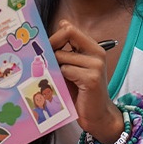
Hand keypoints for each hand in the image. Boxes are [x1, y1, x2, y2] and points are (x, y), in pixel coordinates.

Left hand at [49, 20, 123, 143]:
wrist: (97, 114)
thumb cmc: (81, 92)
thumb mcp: (73, 67)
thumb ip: (67, 50)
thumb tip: (55, 30)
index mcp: (93, 48)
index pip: (70, 29)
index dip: (54, 36)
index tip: (45, 47)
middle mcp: (97, 53)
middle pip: (67, 34)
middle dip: (51, 47)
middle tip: (46, 61)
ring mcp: (96, 65)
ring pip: (62, 56)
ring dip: (57, 68)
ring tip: (61, 79)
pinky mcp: (91, 78)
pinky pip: (66, 70)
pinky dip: (62, 78)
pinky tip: (68, 86)